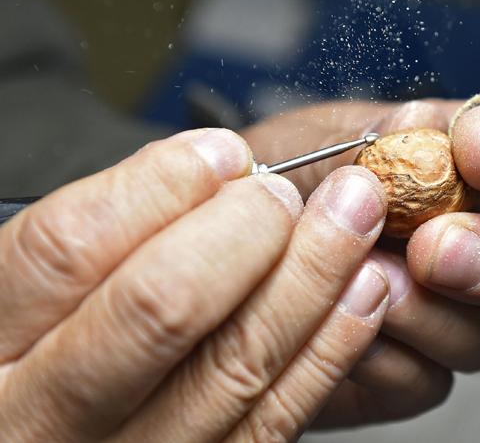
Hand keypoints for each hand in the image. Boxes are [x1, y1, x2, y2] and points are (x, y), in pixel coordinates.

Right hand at [0, 129, 392, 440]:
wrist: (45, 440)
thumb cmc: (35, 349)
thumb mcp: (24, 289)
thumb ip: (102, 232)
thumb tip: (211, 166)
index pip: (70, 249)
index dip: (161, 186)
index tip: (221, 153)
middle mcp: (43, 418)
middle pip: (164, 308)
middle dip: (249, 231)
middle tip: (290, 189)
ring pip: (234, 366)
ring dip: (311, 278)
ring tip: (352, 220)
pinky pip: (273, 422)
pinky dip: (328, 350)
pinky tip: (357, 297)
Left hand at [242, 98, 479, 426]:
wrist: (224, 253)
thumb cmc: (275, 188)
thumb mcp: (309, 148)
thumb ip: (369, 141)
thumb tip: (417, 129)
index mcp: (450, 165)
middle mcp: (467, 240)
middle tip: (434, 251)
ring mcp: (447, 313)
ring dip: (428, 315)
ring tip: (363, 285)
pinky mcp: (410, 372)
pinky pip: (427, 382)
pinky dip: (384, 363)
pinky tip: (339, 336)